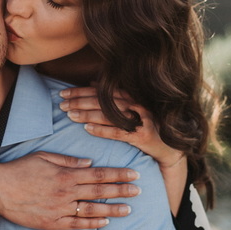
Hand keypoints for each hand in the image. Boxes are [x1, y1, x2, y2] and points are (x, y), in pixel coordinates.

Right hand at [0, 152, 138, 229]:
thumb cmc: (20, 169)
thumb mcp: (44, 157)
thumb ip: (68, 160)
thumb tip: (89, 163)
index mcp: (66, 174)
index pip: (99, 174)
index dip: (119, 175)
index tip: (134, 175)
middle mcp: (66, 192)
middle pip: (100, 191)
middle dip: (122, 190)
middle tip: (139, 190)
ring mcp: (60, 209)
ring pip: (92, 210)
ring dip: (112, 209)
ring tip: (129, 209)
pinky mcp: (52, 222)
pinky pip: (77, 224)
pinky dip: (93, 224)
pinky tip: (106, 222)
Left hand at [60, 87, 185, 170]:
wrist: (169, 146)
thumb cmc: (146, 125)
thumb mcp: (130, 108)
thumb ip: (112, 96)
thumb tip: (91, 83)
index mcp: (130, 97)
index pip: (101, 91)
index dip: (81, 91)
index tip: (63, 93)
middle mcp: (135, 105)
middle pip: (102, 101)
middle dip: (79, 101)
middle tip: (61, 104)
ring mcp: (139, 120)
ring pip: (108, 115)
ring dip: (87, 114)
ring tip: (70, 115)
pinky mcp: (141, 136)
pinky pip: (118, 132)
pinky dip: (101, 130)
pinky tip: (87, 129)